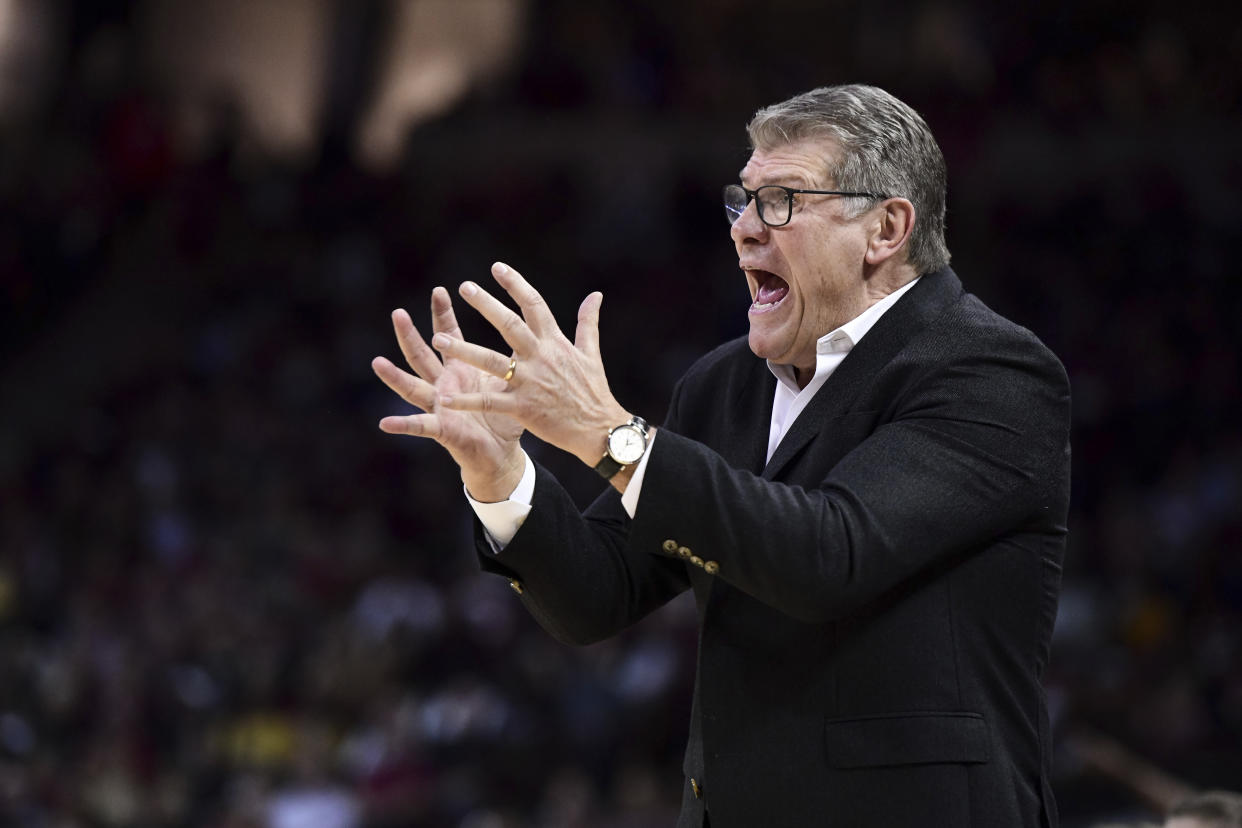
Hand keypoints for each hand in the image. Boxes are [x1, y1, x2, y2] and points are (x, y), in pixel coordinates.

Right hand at [372, 286, 524, 501]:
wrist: (502, 453)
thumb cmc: (505, 416)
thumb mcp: (508, 380)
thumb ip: (511, 355)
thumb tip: (528, 326)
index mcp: (461, 369)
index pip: (449, 335)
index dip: (442, 314)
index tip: (440, 290)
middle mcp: (444, 385)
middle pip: (422, 355)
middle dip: (410, 335)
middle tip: (398, 313)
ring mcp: (440, 407)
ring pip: (413, 388)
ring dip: (395, 377)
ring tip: (377, 362)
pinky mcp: (443, 430)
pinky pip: (420, 427)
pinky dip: (403, 425)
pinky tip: (385, 423)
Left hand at [433, 262, 631, 467]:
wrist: (599, 429)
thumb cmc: (594, 391)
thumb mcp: (591, 353)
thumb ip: (588, 322)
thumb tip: (596, 295)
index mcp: (554, 342)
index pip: (534, 305)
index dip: (515, 284)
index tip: (496, 267)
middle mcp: (540, 357)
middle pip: (510, 325)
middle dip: (486, 305)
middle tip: (465, 287)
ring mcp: (530, 383)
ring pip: (491, 362)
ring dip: (463, 350)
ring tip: (439, 339)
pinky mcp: (522, 408)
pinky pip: (489, 402)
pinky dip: (467, 402)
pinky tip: (445, 399)